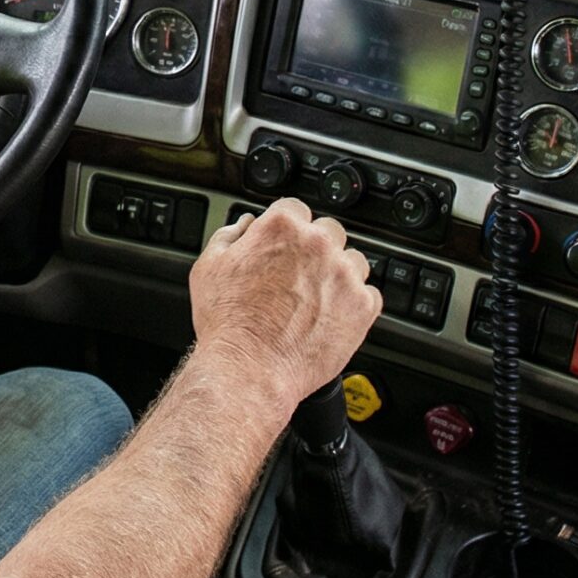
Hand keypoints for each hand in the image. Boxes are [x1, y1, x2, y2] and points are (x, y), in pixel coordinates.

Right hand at [187, 199, 381, 415]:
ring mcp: (344, 275)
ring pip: (353, 261)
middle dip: (315, 249)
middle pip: (328, 231)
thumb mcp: (208, 267)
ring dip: (339, 274)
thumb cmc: (228, 323)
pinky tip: (331, 317)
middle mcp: (318, 244)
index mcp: (282, 227)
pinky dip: (354, 304)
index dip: (286, 227)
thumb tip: (246, 226)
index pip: (294, 208)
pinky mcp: (363, 306)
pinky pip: (369, 295)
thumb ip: (229, 236)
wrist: (250, 369)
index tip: (284, 243)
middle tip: (297, 277)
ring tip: (316, 300)